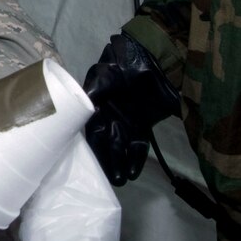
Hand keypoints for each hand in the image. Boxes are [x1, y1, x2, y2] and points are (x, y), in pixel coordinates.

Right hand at [81, 32, 178, 185]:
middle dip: (108, 162)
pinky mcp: (143, 124)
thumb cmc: (125, 65)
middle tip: (111, 179)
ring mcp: (127, 122)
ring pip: (121, 148)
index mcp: (96, 106)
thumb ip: (95, 90)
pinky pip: (138, 144)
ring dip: (120, 164)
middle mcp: (109, 117)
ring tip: (121, 181)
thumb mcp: (106, 74)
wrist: (155, 59)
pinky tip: (134, 172)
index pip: (92, 131)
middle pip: (106, 144)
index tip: (92, 164)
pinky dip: (136, 158)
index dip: (94, 147)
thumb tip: (86, 106)